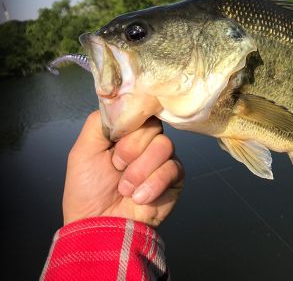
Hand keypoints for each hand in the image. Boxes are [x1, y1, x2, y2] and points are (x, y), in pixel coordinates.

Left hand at [63, 111, 183, 226]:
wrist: (101, 226)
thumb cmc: (87, 190)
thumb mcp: (83, 150)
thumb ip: (100, 121)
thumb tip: (121, 101)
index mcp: (127, 133)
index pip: (140, 111)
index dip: (132, 122)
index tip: (118, 137)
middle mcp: (147, 143)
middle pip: (153, 127)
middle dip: (130, 150)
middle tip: (117, 167)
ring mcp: (163, 160)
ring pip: (164, 145)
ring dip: (140, 170)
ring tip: (126, 188)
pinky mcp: (175, 178)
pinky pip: (173, 168)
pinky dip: (153, 184)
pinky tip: (140, 198)